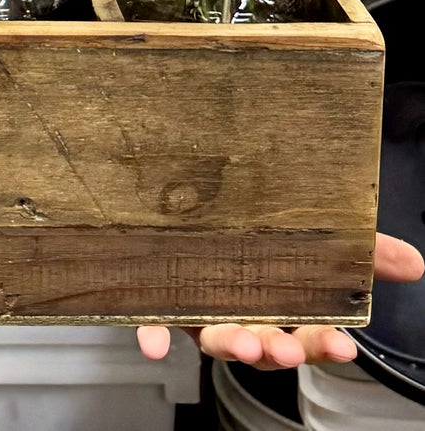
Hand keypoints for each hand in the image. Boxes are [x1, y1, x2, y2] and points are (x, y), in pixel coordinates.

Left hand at [136, 232, 424, 366]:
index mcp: (278, 306)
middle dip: (278, 350)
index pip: (308, 334)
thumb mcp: (311, 237)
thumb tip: (413, 262)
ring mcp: (198, 309)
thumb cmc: (254, 233)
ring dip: (229, 344)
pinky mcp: (159, 299)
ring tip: (242, 342)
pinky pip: (154, 322)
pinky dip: (154, 334)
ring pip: (215, 338)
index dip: (324, 343)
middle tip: (287, 349)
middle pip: (264, 343)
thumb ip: (361, 251)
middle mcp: (239, 313)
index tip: (343, 346)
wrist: (186, 202)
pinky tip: (156, 344)